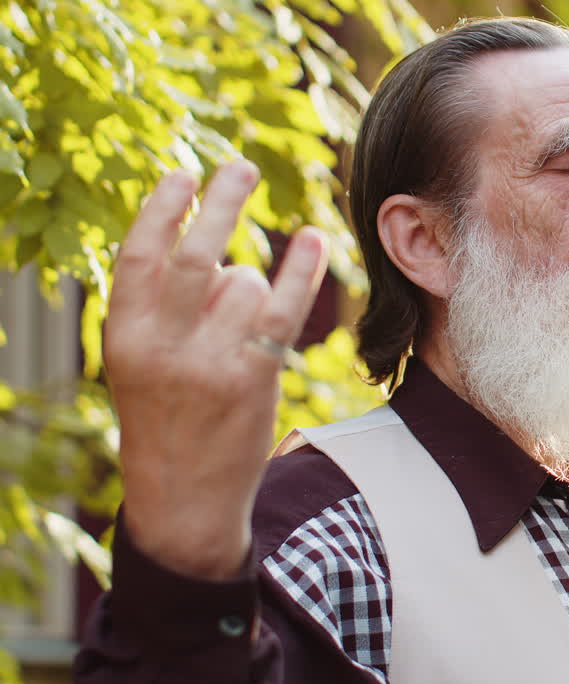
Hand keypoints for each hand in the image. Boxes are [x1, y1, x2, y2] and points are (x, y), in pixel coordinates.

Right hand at [104, 162, 326, 579]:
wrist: (183, 499)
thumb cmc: (165, 419)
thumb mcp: (138, 363)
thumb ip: (158, 307)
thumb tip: (207, 241)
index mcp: (122, 335)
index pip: (138, 254)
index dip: (161, 208)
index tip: (183, 174)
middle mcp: (161, 345)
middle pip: (195, 253)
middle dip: (219, 202)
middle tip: (240, 168)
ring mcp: (208, 363)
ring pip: (243, 284)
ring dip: (251, 284)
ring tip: (242, 314)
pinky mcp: (251, 379)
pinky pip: (282, 310)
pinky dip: (301, 271)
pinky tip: (315, 240)